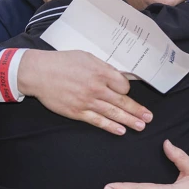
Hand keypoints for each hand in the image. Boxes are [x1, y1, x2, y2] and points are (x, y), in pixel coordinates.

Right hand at [18, 50, 152, 135]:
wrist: (39, 73)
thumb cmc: (63, 62)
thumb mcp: (87, 57)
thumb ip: (104, 67)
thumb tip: (118, 76)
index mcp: (100, 72)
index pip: (123, 86)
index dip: (126, 90)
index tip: (125, 92)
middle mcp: (96, 88)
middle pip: (122, 102)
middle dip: (137, 110)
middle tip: (149, 118)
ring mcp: (87, 101)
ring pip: (113, 113)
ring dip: (129, 120)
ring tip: (141, 126)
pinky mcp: (77, 112)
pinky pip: (98, 121)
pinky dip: (111, 126)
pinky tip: (121, 130)